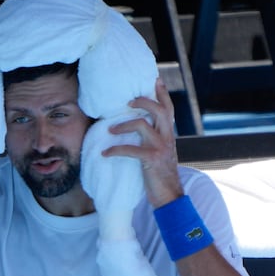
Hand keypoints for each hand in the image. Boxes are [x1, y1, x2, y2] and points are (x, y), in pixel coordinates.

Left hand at [102, 80, 183, 206]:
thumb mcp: (160, 152)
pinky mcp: (152, 160)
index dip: (162, 93)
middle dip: (144, 101)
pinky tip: (105, 153)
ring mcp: (161, 147)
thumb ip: (153, 138)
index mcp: (169, 134)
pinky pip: (131, 150)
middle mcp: (167, 137)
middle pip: (159, 110)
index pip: (169, 108)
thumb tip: (138, 127)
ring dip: (124, 124)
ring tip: (110, 129)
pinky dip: (115, 150)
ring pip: (143, 125)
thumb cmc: (160, 174)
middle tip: (128, 101)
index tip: (154, 79)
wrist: (169, 195)